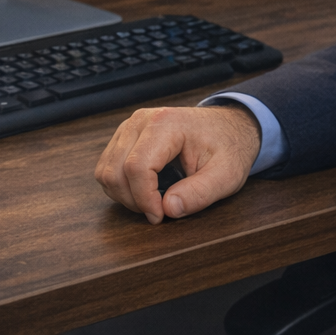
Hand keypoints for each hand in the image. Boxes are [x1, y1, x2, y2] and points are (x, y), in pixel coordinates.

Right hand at [95, 104, 260, 223]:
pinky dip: (120, 186)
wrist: (229, 127)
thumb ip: (199, 194)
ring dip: (124, 195)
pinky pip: (107, 166)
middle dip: (133, 201)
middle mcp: (141, 120)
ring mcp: (130, 126)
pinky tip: (144, 190)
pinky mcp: (125, 135)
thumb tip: (168, 209)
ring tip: (153, 201)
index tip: (160, 216)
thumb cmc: (228, 147)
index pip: (137, 167)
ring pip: (106, 170)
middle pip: (115, 171)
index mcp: (166, 124)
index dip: (144, 200)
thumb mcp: (226, 175)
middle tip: (158, 212)